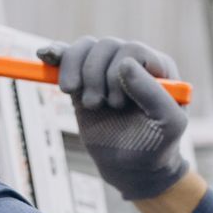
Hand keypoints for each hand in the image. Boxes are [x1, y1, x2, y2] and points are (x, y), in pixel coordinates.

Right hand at [39, 36, 189, 200]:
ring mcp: (106, 69)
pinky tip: (44, 56)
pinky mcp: (84, 80)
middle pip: (106, 46)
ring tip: (87, 102)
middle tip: (100, 106)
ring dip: (78, 72)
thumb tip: (125, 63)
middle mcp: (132, 62)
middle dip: (97, 77)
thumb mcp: (168, 123)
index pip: (133, 49)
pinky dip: (56, 54)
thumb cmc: (156, 145)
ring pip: (86, 47)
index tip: (117, 102)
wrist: (132, 166)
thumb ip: (152, 93)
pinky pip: (68, 56)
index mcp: (157, 67)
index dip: (119, 71)